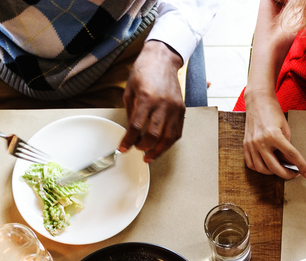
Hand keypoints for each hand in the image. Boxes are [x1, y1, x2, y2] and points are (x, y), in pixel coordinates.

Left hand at [120, 41, 185, 161]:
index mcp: (146, 98)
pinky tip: (162, 146)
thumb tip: (131, 131)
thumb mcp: (130, 90)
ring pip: (168, 137)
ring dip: (158, 150)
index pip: (137, 127)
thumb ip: (131, 112)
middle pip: (154, 135)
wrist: (163, 59)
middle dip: (144, 147)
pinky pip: (177, 132)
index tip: (123, 148)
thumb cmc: (145, 71)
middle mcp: (162, 104)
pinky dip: (169, 142)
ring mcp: (174, 107)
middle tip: (137, 149)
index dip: (128, 141)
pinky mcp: (181, 109)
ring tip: (149, 156)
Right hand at [242, 89, 305, 178]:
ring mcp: (251, 145)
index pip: (291, 155)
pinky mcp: (245, 146)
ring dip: (272, 173)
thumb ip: (287, 146)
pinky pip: (251, 164)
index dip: (301, 166)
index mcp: (273, 135)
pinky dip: (259, 168)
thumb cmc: (273, 112)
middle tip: (293, 173)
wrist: (257, 101)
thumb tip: (289, 162)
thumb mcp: (285, 128)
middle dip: (286, 174)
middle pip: (274, 167)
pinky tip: (266, 165)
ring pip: (261, 169)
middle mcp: (260, 142)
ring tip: (280, 169)